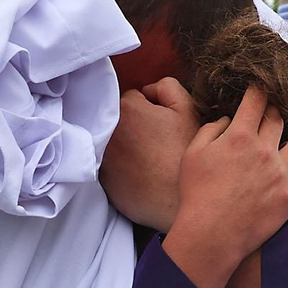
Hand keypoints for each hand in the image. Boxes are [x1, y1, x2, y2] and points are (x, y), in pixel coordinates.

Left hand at [98, 79, 202, 231]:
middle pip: (118, 118)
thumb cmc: (185, 153)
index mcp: (126, 108)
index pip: (132, 98)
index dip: (149, 109)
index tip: (160, 124)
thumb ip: (166, 87)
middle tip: (153, 142)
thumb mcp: (186, 109)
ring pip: (110, 140)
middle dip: (131, 124)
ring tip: (146, 159)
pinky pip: (108, 164)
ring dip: (122, 144)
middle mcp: (106, 129)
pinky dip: (119, 167)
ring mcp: (101, 155)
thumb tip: (147, 90)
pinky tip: (138, 175)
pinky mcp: (101, 179)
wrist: (178, 200)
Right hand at [164, 88, 287, 287]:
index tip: (261, 90)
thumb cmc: (196, 194)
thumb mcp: (192, 155)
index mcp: (240, 136)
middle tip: (267, 122)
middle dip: (274, 115)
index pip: (257, 100)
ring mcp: (281, 174)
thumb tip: (229, 120)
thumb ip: (211, 130)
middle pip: (279, 119)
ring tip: (280, 156)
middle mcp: (265, 150)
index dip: (260, 91)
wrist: (210, 235)